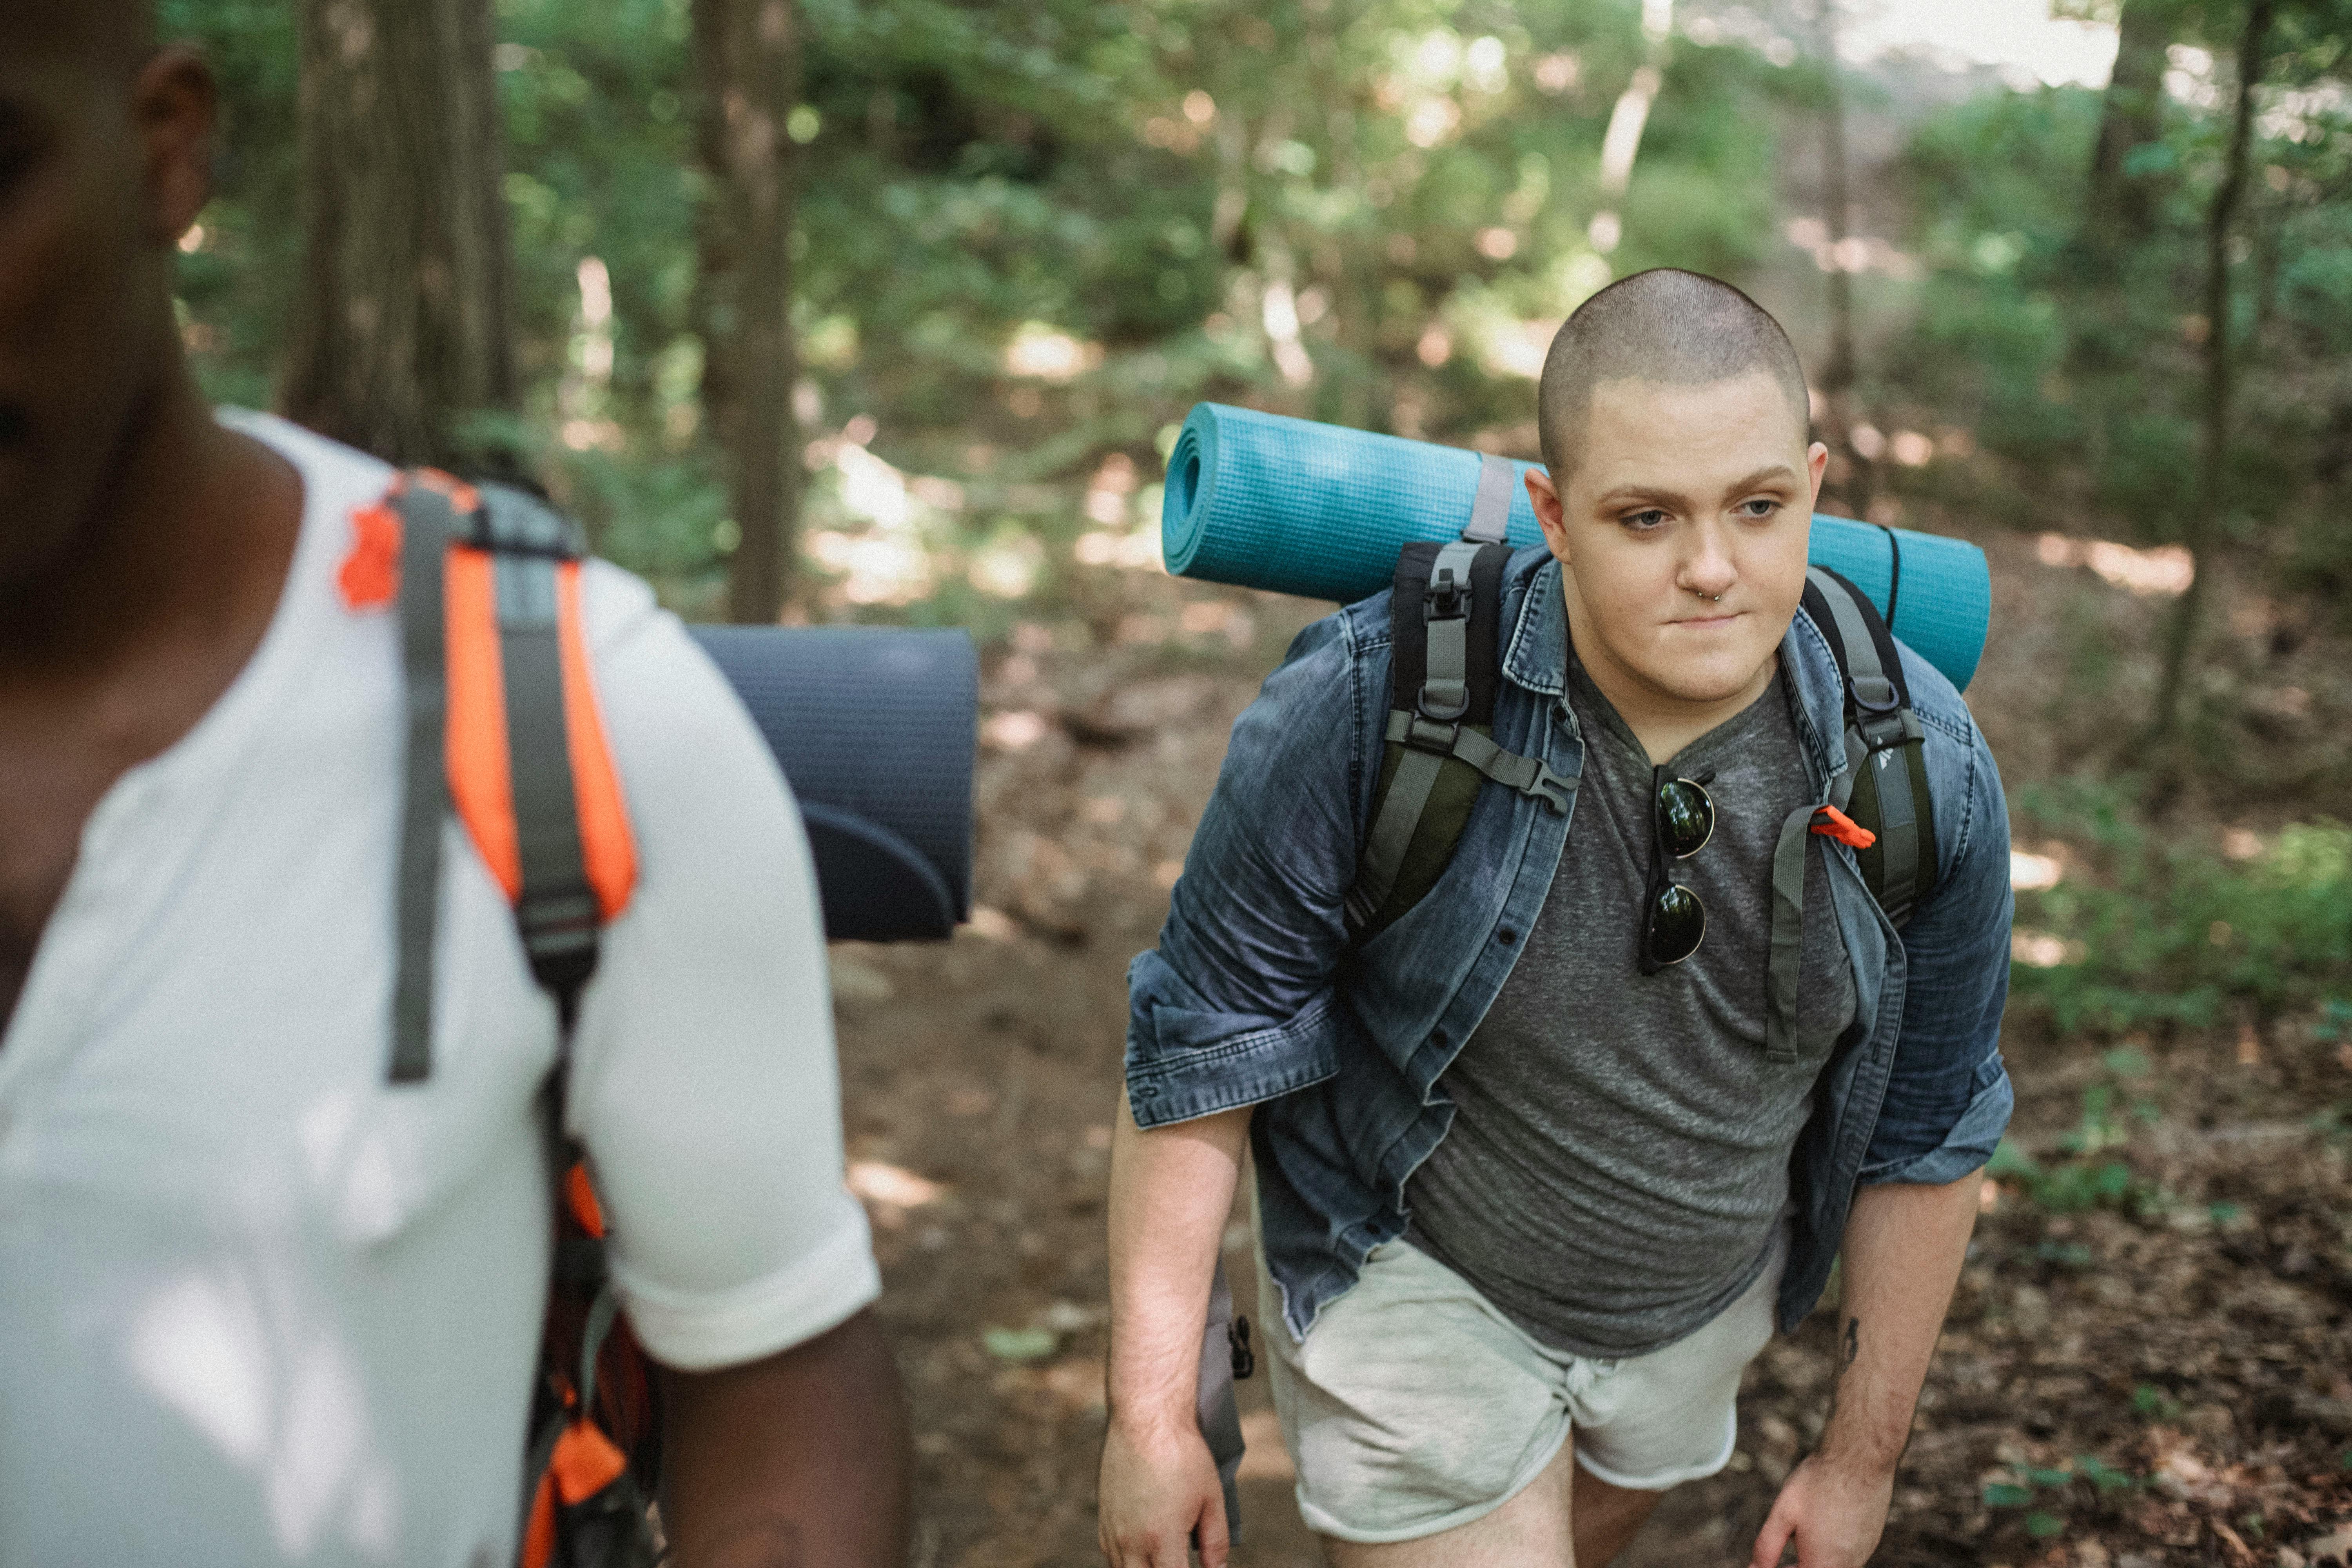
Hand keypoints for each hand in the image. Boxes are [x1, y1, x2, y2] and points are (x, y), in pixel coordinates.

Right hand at [1098, 1417, 1229, 1567]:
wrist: (1146, 1417)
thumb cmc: (1182, 1453)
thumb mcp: (1211, 1498)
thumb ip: (1215, 1542)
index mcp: (1162, 1538)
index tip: (1197, 1567)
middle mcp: (1131, 1541)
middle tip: (1179, 1560)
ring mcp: (1112, 1530)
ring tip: (1165, 1558)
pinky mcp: (1103, 1517)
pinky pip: (1111, 1556)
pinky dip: (1128, 1562)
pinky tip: (1146, 1552)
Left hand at [1748, 1452, 1895, 1567]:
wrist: (1860, 1458)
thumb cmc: (1819, 1483)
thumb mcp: (1783, 1513)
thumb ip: (1767, 1547)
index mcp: (1823, 1565)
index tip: (1765, 1563)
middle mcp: (1848, 1565)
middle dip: (1795, 1566)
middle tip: (1781, 1552)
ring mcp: (1863, 1553)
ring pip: (1832, 1564)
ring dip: (1813, 1558)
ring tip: (1799, 1534)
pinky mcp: (1870, 1540)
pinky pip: (1846, 1555)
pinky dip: (1829, 1548)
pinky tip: (1821, 1524)